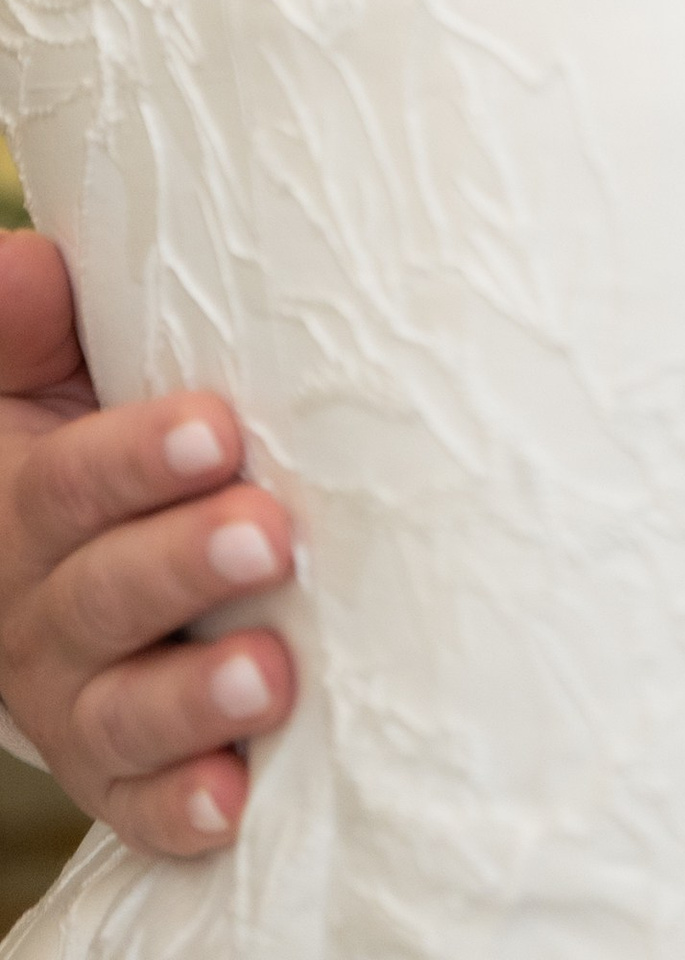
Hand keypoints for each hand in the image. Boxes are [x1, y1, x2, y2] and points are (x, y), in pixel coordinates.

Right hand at [0, 231, 293, 853]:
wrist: (70, 569)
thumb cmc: (93, 436)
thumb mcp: (46, 370)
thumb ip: (31, 323)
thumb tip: (29, 267)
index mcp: (22, 505)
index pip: (67, 482)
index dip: (135, 457)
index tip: (216, 429)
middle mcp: (38, 613)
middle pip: (101, 596)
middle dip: (184, 564)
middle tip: (270, 532)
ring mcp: (78, 701)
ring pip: (123, 709)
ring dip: (194, 695)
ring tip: (270, 672)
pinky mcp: (121, 773)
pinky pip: (140, 805)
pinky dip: (182, 807)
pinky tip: (235, 799)